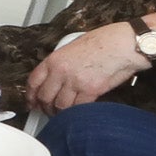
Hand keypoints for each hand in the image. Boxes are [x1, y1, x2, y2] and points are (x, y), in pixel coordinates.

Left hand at [26, 22, 145, 111]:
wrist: (124, 43)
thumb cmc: (105, 41)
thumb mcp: (74, 46)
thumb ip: (63, 62)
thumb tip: (56, 75)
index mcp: (55, 59)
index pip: (33, 81)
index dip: (30, 95)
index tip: (31, 101)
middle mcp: (62, 71)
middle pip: (45, 97)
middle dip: (44, 107)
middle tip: (47, 111)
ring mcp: (75, 82)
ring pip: (60, 106)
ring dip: (60, 113)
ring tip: (62, 114)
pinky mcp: (91, 90)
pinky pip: (78, 108)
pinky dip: (77, 113)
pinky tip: (78, 112)